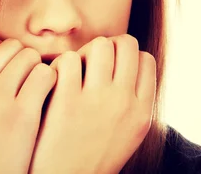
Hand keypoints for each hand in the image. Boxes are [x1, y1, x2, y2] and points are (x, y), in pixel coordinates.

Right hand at [0, 33, 56, 173]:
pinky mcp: (22, 114)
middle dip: (21, 59)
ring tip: (37, 89)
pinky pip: (45, 75)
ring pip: (29, 56)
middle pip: (9, 47)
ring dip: (37, 69)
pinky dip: (52, 81)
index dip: (0, 52)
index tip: (8, 68)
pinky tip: (48, 97)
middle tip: (26, 80)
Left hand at [29, 35, 155, 173]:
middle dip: (108, 47)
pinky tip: (54, 80)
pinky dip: (59, 65)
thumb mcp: (127, 134)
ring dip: (85, 52)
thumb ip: (133, 101)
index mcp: (142, 112)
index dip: (126, 57)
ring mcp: (96, 101)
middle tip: (91, 63)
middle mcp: (124, 103)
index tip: (111, 67)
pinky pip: (69, 59)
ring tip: (74, 69)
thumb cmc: (92, 157)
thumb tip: (132, 64)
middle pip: (126, 44)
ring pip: (100, 44)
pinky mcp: (66, 102)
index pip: (145, 59)